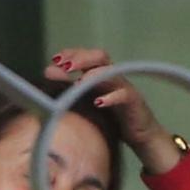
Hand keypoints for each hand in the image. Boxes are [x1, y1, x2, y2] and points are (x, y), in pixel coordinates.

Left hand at [45, 48, 181, 174]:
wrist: (141, 135)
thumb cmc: (113, 117)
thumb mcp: (89, 100)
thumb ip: (70, 86)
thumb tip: (47, 71)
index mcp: (103, 74)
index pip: (87, 55)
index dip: (72, 53)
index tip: (54, 60)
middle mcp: (114, 76)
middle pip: (100, 57)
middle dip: (81, 58)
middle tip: (64, 66)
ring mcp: (125, 88)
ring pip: (111, 73)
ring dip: (93, 75)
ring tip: (78, 82)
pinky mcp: (134, 102)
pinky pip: (124, 95)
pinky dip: (111, 97)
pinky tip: (98, 102)